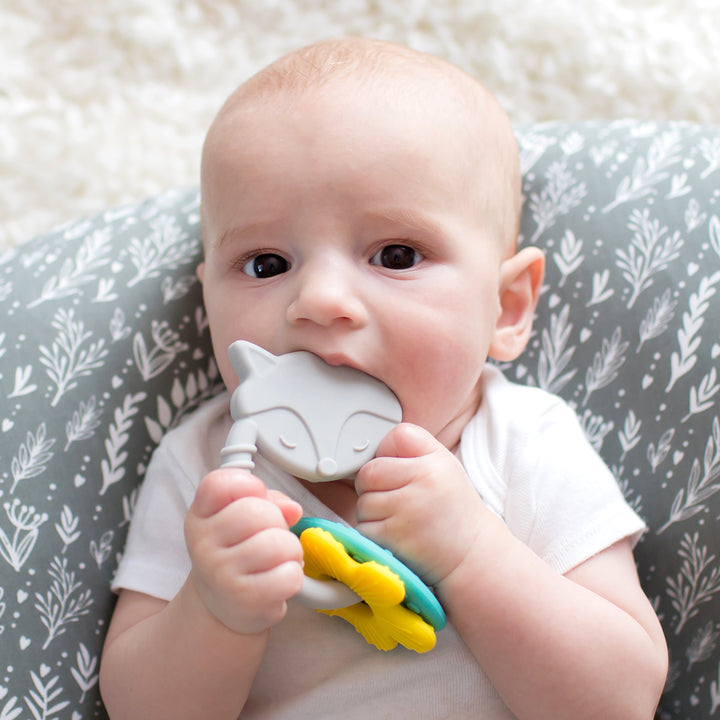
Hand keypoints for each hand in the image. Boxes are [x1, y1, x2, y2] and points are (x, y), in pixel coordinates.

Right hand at [184, 468, 304, 634]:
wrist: (222, 604)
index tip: (257, 497)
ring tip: (277, 560)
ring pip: (279, 543)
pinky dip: (294, 576)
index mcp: (201, 516)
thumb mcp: (242, 519)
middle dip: (278, 521)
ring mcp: (220, 573)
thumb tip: (293, 509)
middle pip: (258, 511)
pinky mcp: (243, 598)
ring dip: (290, 550)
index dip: (249, 484)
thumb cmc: (237, 552)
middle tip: (271, 537)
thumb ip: (269, 501)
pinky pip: (289, 576)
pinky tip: (278, 580)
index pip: (220, 483)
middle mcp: (203, 544)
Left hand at [355, 423, 489, 585]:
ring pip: (363, 502)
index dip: (389, 453)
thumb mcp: (444, 467)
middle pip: (369, 472)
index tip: (399, 470)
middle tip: (394, 499)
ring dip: (372, 513)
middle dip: (373, 486)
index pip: (395, 437)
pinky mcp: (393, 537)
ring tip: (400, 519)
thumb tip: (372, 448)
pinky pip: (364, 527)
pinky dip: (373, 534)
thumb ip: (413, 449)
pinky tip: (396, 536)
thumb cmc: (451, 509)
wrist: (472, 555)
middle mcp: (423, 482)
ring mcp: (407, 510)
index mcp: (435, 462)